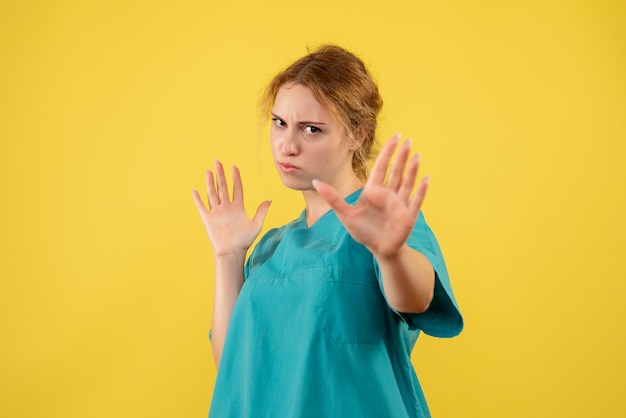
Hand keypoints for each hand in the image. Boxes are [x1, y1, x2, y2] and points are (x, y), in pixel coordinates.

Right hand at [191, 160, 270, 256]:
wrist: (232, 252)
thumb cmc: (244, 240)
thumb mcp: (256, 225)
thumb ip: (261, 211)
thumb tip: (270, 199)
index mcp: (238, 207)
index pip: (237, 188)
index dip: (236, 177)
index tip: (234, 166)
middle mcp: (226, 207)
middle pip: (223, 187)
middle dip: (221, 174)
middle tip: (218, 161)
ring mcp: (217, 212)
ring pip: (213, 193)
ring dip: (210, 182)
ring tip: (209, 170)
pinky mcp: (208, 219)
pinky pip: (202, 207)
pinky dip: (198, 199)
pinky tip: (195, 190)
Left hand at [313, 134, 427, 257]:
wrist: (379, 248)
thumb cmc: (363, 231)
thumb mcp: (345, 214)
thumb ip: (332, 198)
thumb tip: (315, 182)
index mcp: (374, 191)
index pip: (381, 167)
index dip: (387, 152)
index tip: (395, 137)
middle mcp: (388, 194)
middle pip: (395, 171)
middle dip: (401, 157)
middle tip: (407, 140)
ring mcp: (399, 204)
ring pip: (406, 183)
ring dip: (412, 170)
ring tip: (416, 155)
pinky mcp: (408, 215)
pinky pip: (416, 201)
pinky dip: (421, 191)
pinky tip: (426, 178)